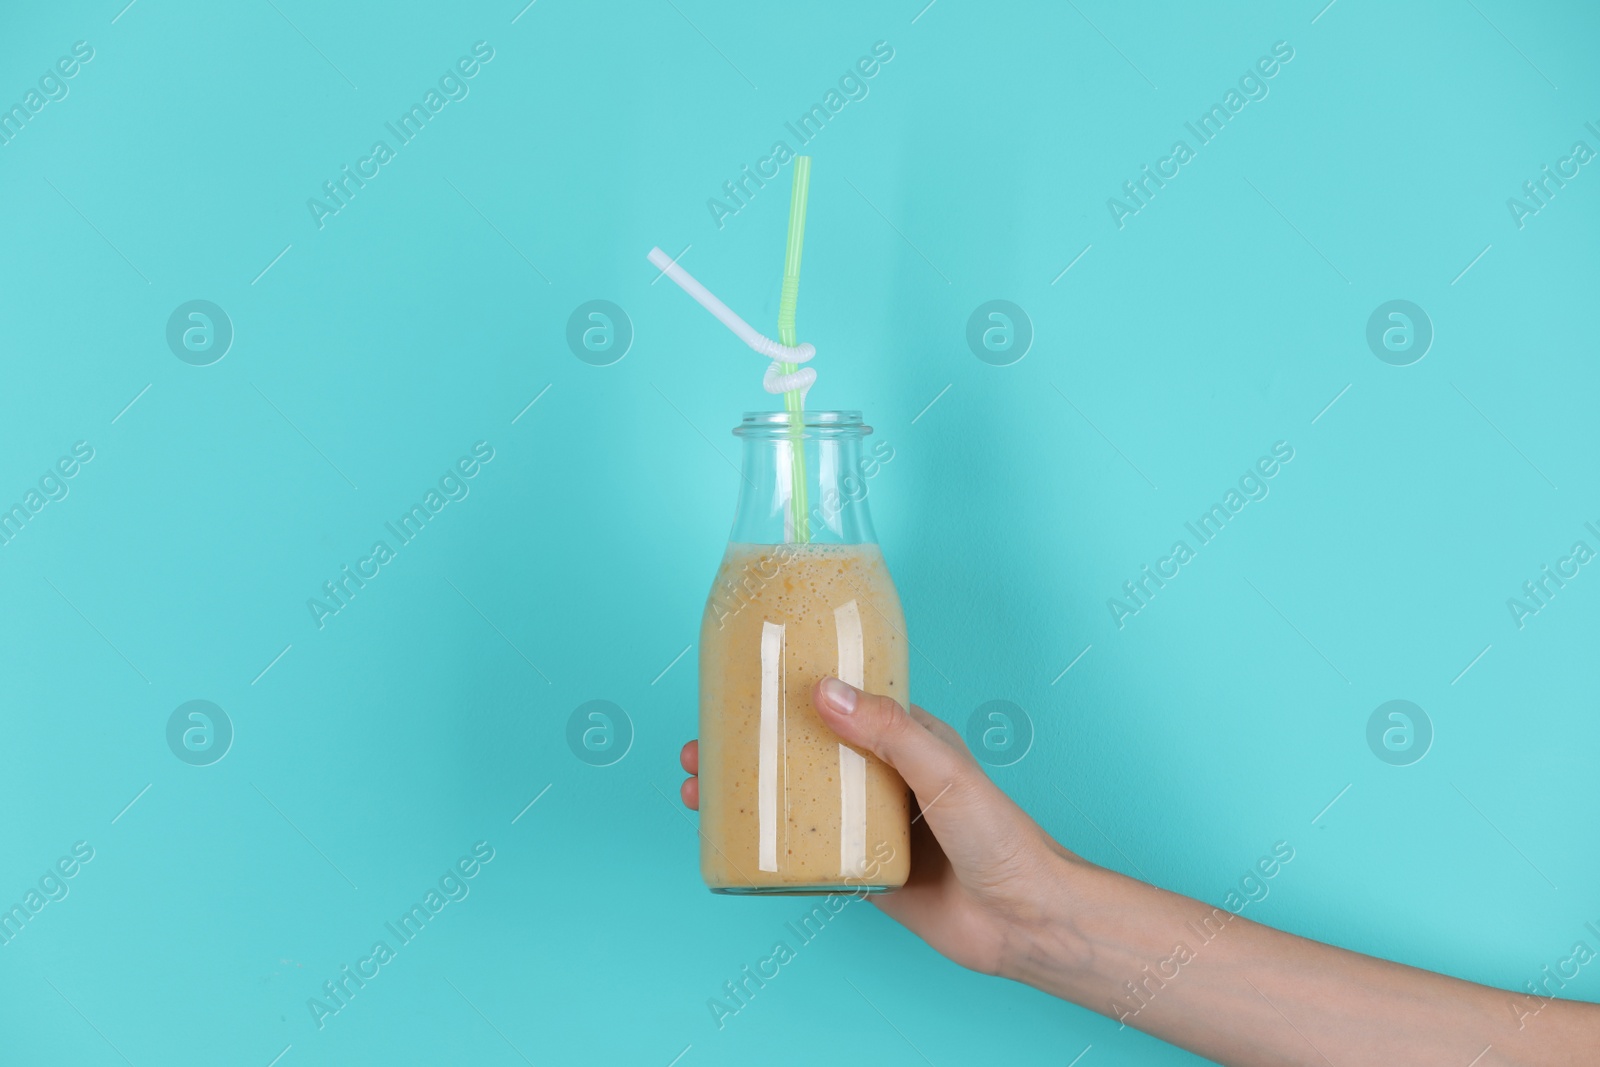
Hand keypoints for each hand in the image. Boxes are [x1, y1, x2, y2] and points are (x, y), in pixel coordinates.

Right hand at [680, 676, 1083, 977]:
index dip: (786, 692)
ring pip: (794, 799)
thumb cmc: (1002, 837)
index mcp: (903, 737)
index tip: (739, 688)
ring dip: (746, 792)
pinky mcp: (860, 870)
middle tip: (700, 748)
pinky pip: (805, 853)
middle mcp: (880, 776)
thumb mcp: (943, 771)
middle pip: (801, 750)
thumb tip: (824, 692)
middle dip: (748, 745)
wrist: (1024, 922)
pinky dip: (766, 844)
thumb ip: (888, 732)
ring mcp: (867, 824)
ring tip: (700, 790)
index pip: (837, 700)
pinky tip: (733, 841)